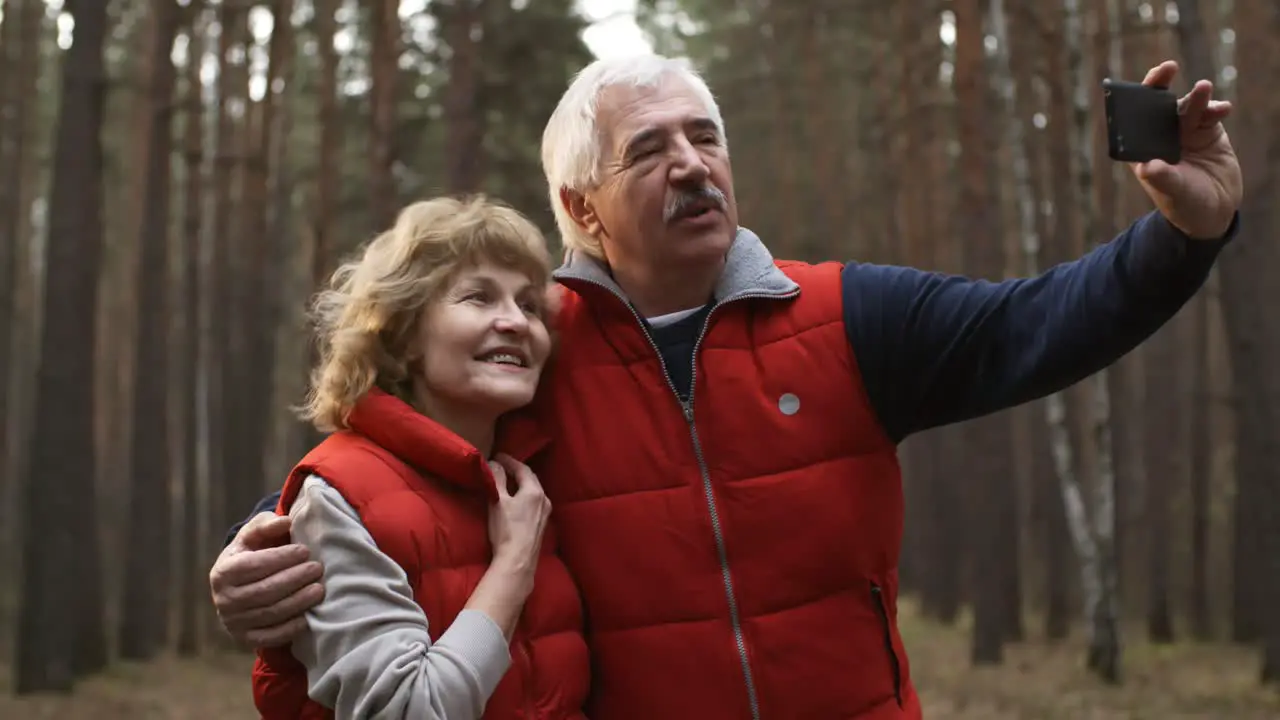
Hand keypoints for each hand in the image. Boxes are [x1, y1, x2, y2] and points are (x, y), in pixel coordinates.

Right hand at [209, 512, 324, 647]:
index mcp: (223, 571)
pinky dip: (290, 628)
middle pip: (264, 590)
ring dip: (298, 602)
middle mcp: (224, 599)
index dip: (281, 558)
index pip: (253, 565)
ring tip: (319, 589)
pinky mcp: (245, 638)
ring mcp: (233, 622)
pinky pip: (270, 637)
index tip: (305, 550)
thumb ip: (265, 525)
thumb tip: (285, 521)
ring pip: (270, 613)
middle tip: (317, 568)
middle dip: (294, 579)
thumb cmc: (251, 554)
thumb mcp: (252, 536)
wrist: (238, 587)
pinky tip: (309, 616)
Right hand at [486, 454, 551, 579]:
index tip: (498, 456)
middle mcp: (544, 499)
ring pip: (534, 491)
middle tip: (503, 466)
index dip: (509, 461)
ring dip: (522, 484)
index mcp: (534, 491)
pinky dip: (525, 496)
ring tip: (509, 481)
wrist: (518, 560)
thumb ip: (497, 480)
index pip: (522, 468)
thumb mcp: (498, 501)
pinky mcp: (543, 524)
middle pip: (530, 479)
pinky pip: (535, 502)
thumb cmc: (506, 530)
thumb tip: (495, 464)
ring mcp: (546, 513)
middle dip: (517, 471)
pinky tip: (517, 500)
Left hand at [1130, 60, 1241, 239]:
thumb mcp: (1173, 192)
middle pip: (1157, 105)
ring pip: (1186, 107)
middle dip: (1159, 85)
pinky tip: (1222, 109)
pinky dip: (1215, 108)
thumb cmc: (1184, 204)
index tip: (1137, 89)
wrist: (1214, 211)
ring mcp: (1185, 132)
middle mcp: (1161, 136)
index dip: (1132, 102)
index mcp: (1143, 149)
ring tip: (1204, 89)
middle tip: (1167, 68)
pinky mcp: (1208, 131)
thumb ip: (1163, 178)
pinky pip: (1210, 114)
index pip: (1132, 120)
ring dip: (1196, 97)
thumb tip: (1148, 168)